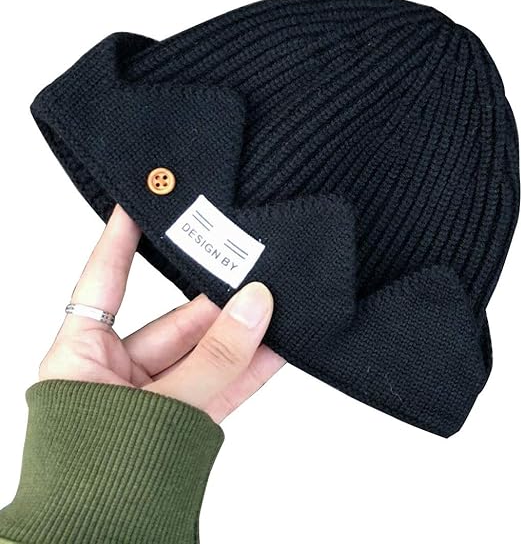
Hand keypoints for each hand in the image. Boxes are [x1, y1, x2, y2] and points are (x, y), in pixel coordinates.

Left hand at [39, 203, 285, 421]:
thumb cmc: (96, 480)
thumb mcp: (160, 409)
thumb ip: (215, 359)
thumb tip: (256, 305)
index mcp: (80, 358)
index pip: (103, 283)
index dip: (120, 242)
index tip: (139, 201)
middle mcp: (114, 373)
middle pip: (171, 323)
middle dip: (215, 303)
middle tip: (251, 272)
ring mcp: (152, 398)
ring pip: (203, 356)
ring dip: (240, 337)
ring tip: (276, 306)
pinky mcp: (182, 422)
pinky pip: (219, 387)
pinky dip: (249, 371)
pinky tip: (279, 350)